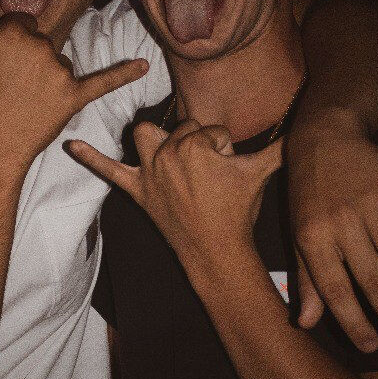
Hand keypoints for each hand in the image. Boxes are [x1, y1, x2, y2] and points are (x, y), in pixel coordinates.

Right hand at [0, 7, 147, 171]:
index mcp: (13, 32)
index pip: (19, 24)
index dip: (5, 45)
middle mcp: (41, 48)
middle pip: (39, 43)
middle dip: (24, 62)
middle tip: (5, 90)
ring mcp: (60, 74)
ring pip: (57, 64)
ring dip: (44, 79)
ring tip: (21, 104)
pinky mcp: (74, 98)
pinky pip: (102, 83)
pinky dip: (124, 75)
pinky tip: (146, 66)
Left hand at [68, 119, 281, 267]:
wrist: (216, 252)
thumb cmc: (238, 212)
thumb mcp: (260, 173)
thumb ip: (282, 147)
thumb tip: (308, 126)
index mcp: (197, 145)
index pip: (211, 129)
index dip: (224, 148)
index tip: (228, 172)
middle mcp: (168, 153)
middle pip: (183, 131)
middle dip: (199, 145)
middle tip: (211, 176)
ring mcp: (149, 172)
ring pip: (146, 135)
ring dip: (155, 140)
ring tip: (172, 154)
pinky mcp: (137, 191)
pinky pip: (107, 170)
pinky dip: (88, 157)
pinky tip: (69, 144)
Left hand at [285, 110, 377, 352]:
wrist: (326, 136)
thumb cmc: (307, 194)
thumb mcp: (298, 234)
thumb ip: (306, 280)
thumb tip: (306, 324)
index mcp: (312, 237)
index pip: (336, 291)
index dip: (355, 322)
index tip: (371, 346)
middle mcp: (342, 223)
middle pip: (372, 279)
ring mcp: (371, 204)